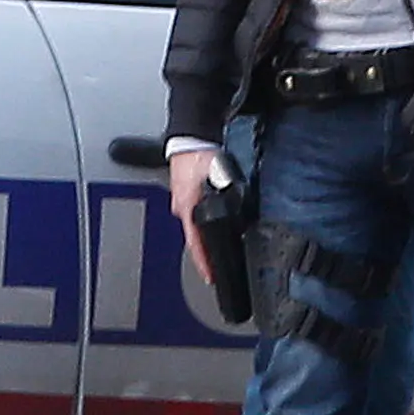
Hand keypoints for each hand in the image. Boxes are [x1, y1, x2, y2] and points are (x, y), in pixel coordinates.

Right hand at [170, 149, 219, 282]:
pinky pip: (195, 217)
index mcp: (187, 207)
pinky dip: (202, 226)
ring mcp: (182, 202)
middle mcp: (182, 208)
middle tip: (215, 268)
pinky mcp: (185, 195)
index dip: (203, 262)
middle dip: (205, 254)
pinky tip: (211, 225)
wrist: (188, 138)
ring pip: (194, 228)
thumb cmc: (197, 154)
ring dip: (203, 240)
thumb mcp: (216, 173)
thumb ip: (223, 186)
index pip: (195, 243)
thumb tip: (231, 198)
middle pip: (194, 238)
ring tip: (214, 253)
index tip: (209, 276)